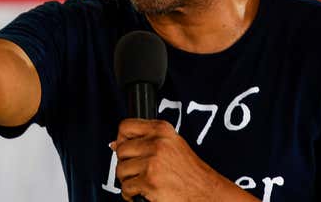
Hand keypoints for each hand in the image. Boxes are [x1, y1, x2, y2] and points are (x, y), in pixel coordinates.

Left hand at [112, 119, 257, 201]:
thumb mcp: (171, 145)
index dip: (121, 139)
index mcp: (161, 129)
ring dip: (127, 180)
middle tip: (135, 171)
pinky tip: (141, 193)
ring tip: (139, 183)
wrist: (205, 192)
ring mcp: (153, 162)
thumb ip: (145, 141)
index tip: (125, 149)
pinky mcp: (150, 181)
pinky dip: (130, 194)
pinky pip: (126, 187)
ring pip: (121, 170)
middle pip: (121, 150)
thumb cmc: (189, 171)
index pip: (126, 126)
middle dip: (125, 164)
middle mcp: (157, 143)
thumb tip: (114, 144)